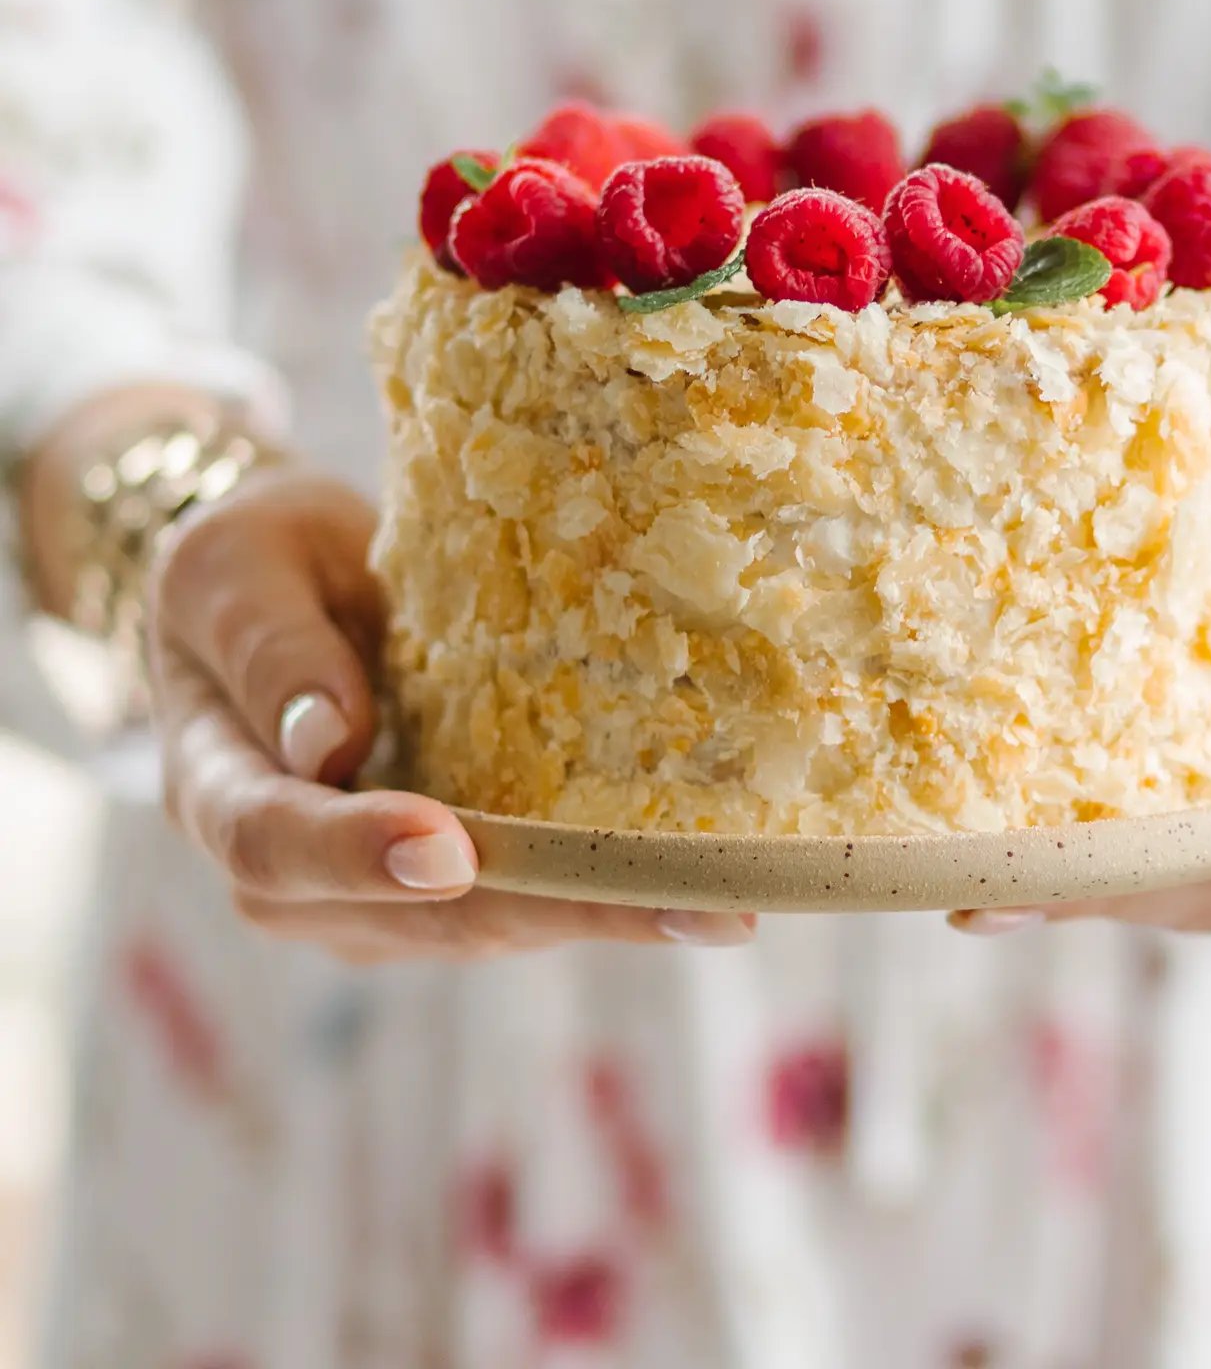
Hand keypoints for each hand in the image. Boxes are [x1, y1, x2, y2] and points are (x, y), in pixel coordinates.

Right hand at [149, 466, 754, 960]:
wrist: (271, 588)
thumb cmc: (253, 559)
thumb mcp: (236, 562)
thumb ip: (270, 645)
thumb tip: (329, 743)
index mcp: (217, 781)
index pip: (272, 841)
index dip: (357, 851)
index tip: (443, 849)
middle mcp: (289, 871)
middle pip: (412, 914)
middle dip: (544, 907)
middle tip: (671, 907)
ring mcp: (367, 893)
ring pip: (482, 926)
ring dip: (599, 917)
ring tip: (718, 904)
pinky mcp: (440, 879)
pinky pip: (520, 899)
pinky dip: (603, 895)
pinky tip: (700, 886)